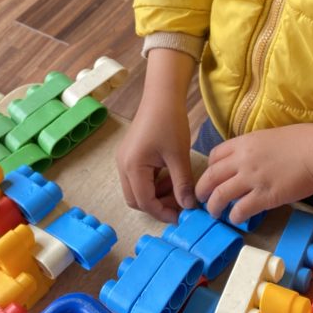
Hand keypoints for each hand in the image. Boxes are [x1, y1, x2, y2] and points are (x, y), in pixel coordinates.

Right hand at [116, 49, 199, 223]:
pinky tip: (171, 177)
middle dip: (157, 206)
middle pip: (136, 199)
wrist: (162, 95)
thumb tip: (189, 207)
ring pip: (137, 189)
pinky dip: (153, 183)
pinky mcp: (131, 154)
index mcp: (132, 167)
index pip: (144, 202)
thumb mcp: (179, 155)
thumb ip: (183, 184)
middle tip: (179, 205)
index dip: (163, 212)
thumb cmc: (170, 121)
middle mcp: (123, 165)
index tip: (181, 217)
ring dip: (156, 194)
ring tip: (178, 190)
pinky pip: (139, 178)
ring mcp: (125, 159)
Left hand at [195, 124, 312, 224]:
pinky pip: (240, 209)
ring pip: (220, 195)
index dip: (209, 169)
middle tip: (201, 199)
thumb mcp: (269, 137)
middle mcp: (242, 160)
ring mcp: (252, 179)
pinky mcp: (265, 196)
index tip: (211, 177)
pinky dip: (234, 216)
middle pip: (210, 176)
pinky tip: (236, 219)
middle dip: (202, 190)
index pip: (214, 156)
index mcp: (244, 143)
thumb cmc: (302, 141)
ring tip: (215, 213)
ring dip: (214, 207)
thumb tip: (248, 161)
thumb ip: (253, 149)